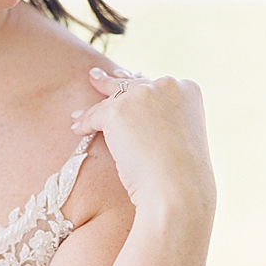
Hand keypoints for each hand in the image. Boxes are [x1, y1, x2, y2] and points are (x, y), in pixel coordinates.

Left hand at [70, 67, 215, 228]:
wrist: (178, 188)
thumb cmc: (184, 172)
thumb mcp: (184, 134)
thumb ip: (167, 117)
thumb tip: (143, 115)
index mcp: (188, 88)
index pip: (155, 84)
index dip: (137, 87)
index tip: (125, 80)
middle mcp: (165, 85)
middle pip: (131, 85)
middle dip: (112, 83)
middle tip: (96, 77)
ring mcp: (141, 95)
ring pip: (111, 99)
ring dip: (93, 107)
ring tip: (79, 110)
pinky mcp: (117, 110)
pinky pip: (95, 115)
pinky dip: (85, 123)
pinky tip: (78, 130)